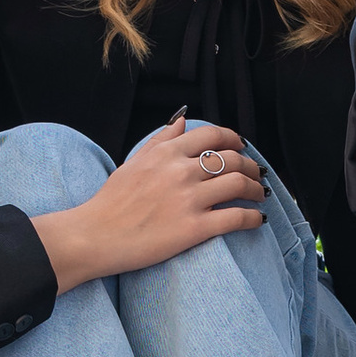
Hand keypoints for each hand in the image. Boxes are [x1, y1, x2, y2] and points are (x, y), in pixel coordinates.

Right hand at [33, 113, 266, 288]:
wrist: (95, 236)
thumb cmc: (110, 202)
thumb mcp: (133, 162)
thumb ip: (160, 140)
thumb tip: (181, 120)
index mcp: (166, 153)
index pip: (212, 136)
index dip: (234, 139)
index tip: (241, 146)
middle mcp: (180, 171)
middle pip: (231, 159)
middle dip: (250, 165)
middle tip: (256, 173)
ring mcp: (189, 199)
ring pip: (238, 185)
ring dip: (255, 189)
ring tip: (260, 195)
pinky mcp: (194, 228)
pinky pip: (235, 218)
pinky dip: (252, 218)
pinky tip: (258, 220)